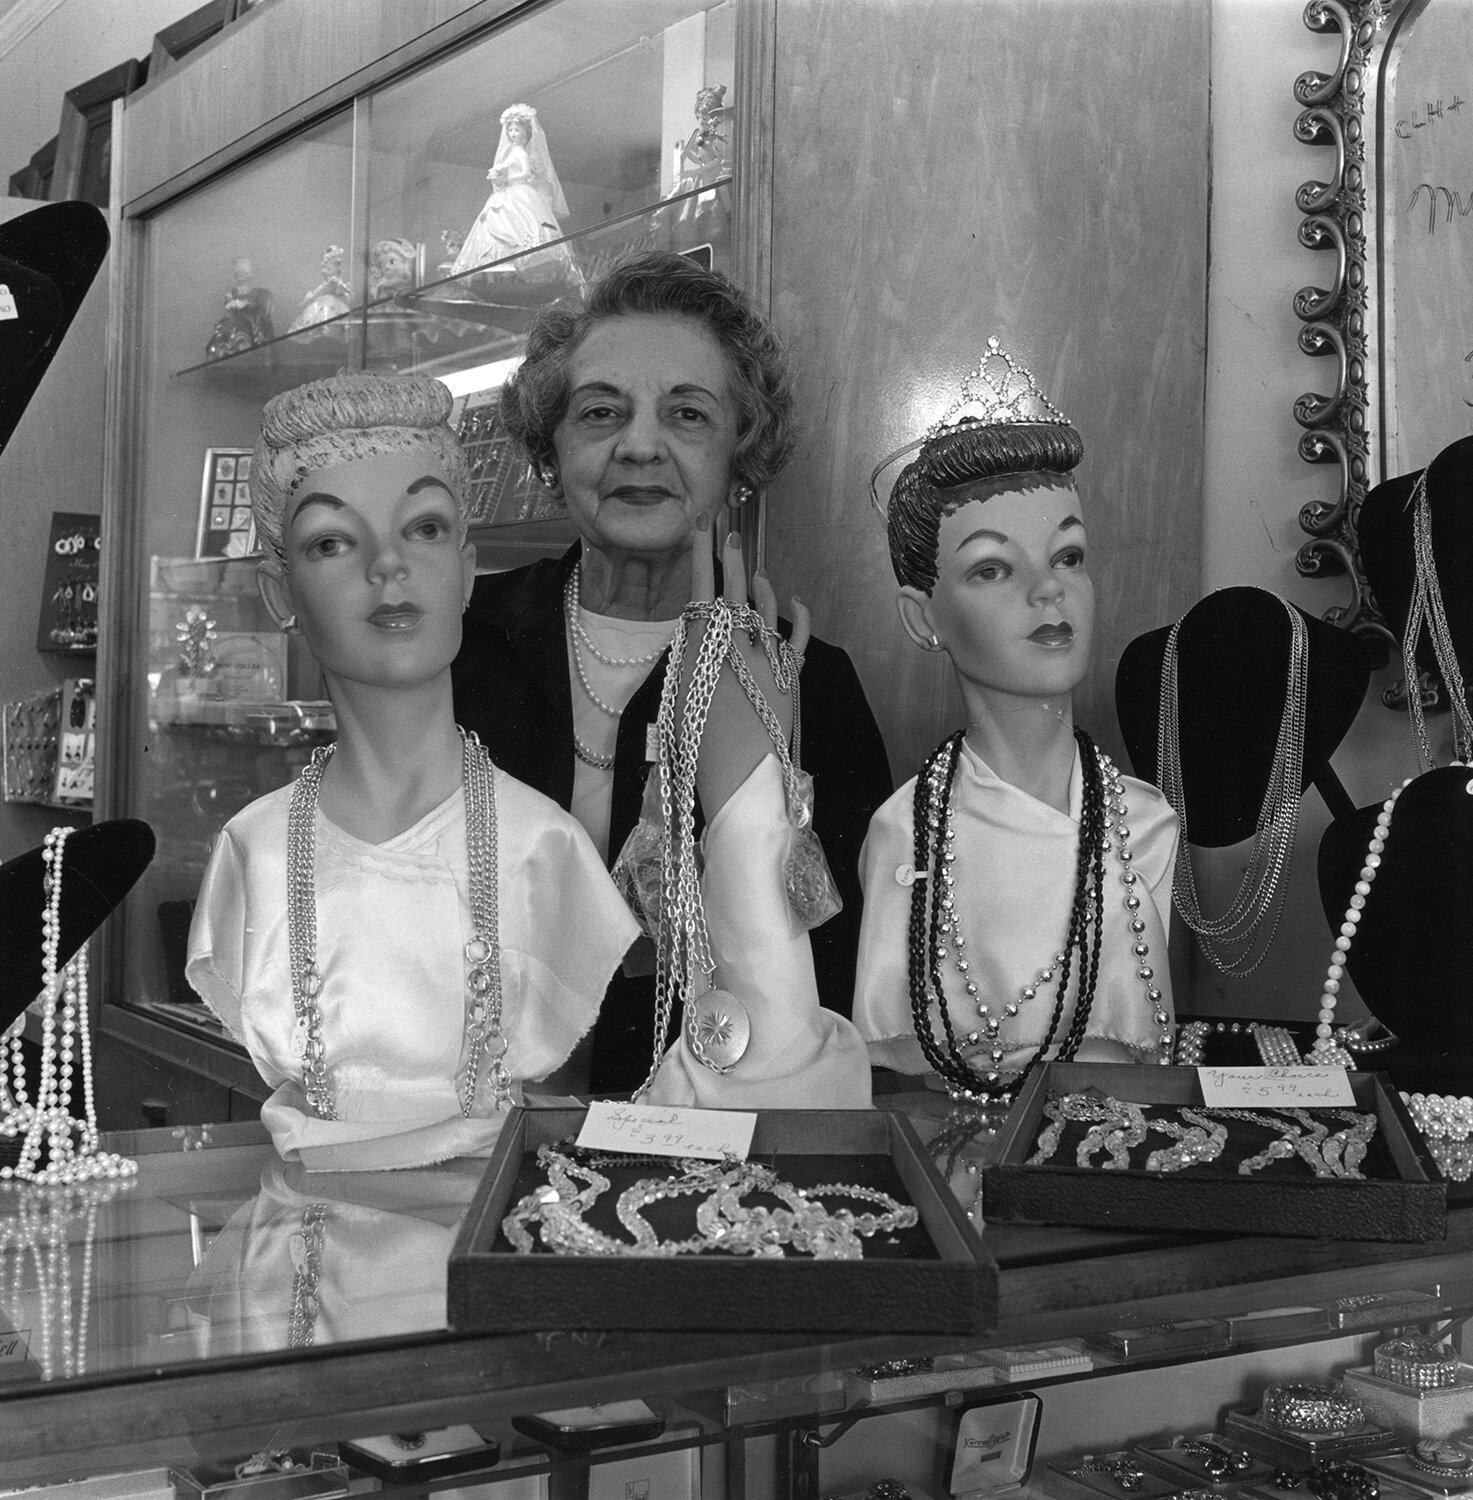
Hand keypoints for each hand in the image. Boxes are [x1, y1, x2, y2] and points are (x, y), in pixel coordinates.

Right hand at [684, 515, 808, 816]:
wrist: (737, 771)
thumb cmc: (698, 741)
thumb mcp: (679, 695)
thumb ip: (687, 660)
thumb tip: (695, 636)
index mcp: (700, 645)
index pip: (701, 588)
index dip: (702, 555)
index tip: (701, 528)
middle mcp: (734, 642)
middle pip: (733, 590)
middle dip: (731, 558)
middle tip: (731, 531)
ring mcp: (765, 656)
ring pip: (764, 609)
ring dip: (760, 587)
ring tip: (755, 570)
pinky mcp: (789, 675)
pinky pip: (797, 638)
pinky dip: (798, 617)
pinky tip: (796, 601)